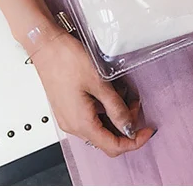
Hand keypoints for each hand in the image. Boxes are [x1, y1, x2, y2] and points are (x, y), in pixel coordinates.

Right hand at [32, 33, 155, 157]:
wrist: (45, 45)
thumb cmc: (66, 59)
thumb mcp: (99, 82)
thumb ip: (116, 107)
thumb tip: (129, 126)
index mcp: (81, 123)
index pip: (113, 146)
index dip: (134, 141)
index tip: (147, 130)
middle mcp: (72, 125)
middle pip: (106, 138)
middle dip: (125, 125)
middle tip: (134, 104)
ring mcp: (68, 117)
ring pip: (98, 127)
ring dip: (114, 115)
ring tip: (122, 94)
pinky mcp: (67, 107)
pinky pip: (89, 117)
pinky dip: (103, 109)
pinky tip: (108, 93)